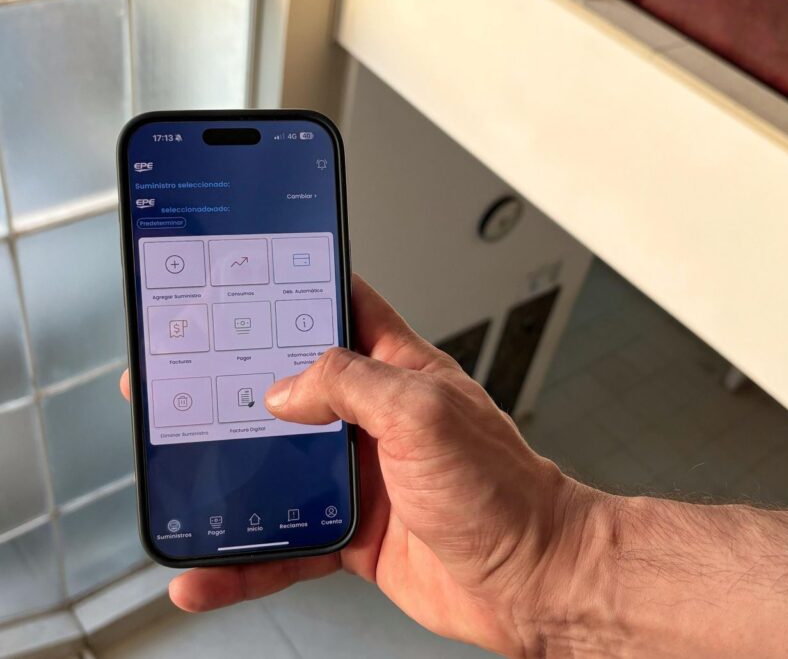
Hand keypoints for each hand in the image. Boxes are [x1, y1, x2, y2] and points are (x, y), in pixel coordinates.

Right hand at [120, 276, 597, 655]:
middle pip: (291, 392)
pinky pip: (287, 543)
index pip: (342, 310)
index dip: (295, 293)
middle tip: (178, 384)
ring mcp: (364, 478)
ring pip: (278, 470)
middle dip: (234, 388)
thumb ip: (351, 385)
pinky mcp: (355, 533)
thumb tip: (284, 388)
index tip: (242, 285)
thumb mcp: (424, 415)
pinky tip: (212, 573)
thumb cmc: (505, 493)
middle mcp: (377, 420)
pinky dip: (246, 561)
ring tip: (176, 481)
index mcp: (400, 373)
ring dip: (229, 480)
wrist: (533, 580)